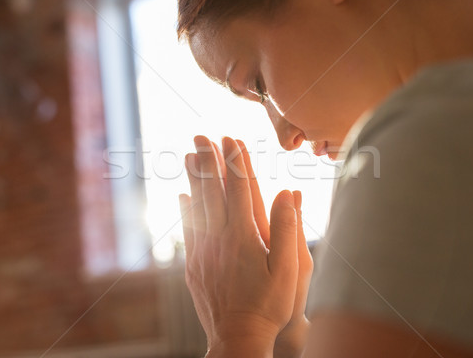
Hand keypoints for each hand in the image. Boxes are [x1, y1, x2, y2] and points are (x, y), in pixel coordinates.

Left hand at [179, 136, 299, 356]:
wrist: (238, 338)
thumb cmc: (269, 305)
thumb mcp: (289, 270)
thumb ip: (288, 229)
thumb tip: (289, 192)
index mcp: (244, 236)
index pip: (240, 189)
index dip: (236, 161)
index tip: (231, 138)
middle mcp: (220, 238)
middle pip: (213, 191)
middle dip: (208, 161)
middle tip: (200, 136)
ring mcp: (203, 251)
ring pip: (196, 206)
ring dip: (193, 179)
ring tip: (188, 156)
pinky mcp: (194, 265)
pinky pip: (187, 230)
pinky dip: (185, 210)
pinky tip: (182, 197)